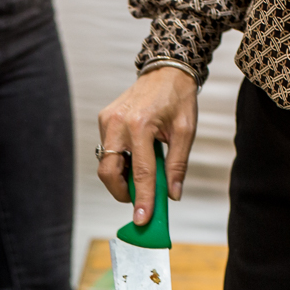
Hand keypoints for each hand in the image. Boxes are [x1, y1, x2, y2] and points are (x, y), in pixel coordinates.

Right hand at [97, 66, 198, 223]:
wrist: (166, 70)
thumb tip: (173, 194)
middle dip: (122, 192)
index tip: (142, 219)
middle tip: (138, 199)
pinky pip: (107, 151)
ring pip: (106, 164)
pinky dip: (120, 162)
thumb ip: (177, 165)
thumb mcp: (185, 131)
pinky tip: (135, 159)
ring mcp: (107, 121)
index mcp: (139, 124)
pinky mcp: (104, 120)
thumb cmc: (177, 97)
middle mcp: (118, 123)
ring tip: (141, 175)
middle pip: (109, 173)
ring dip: (122, 177)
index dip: (142, 199)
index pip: (140, 172)